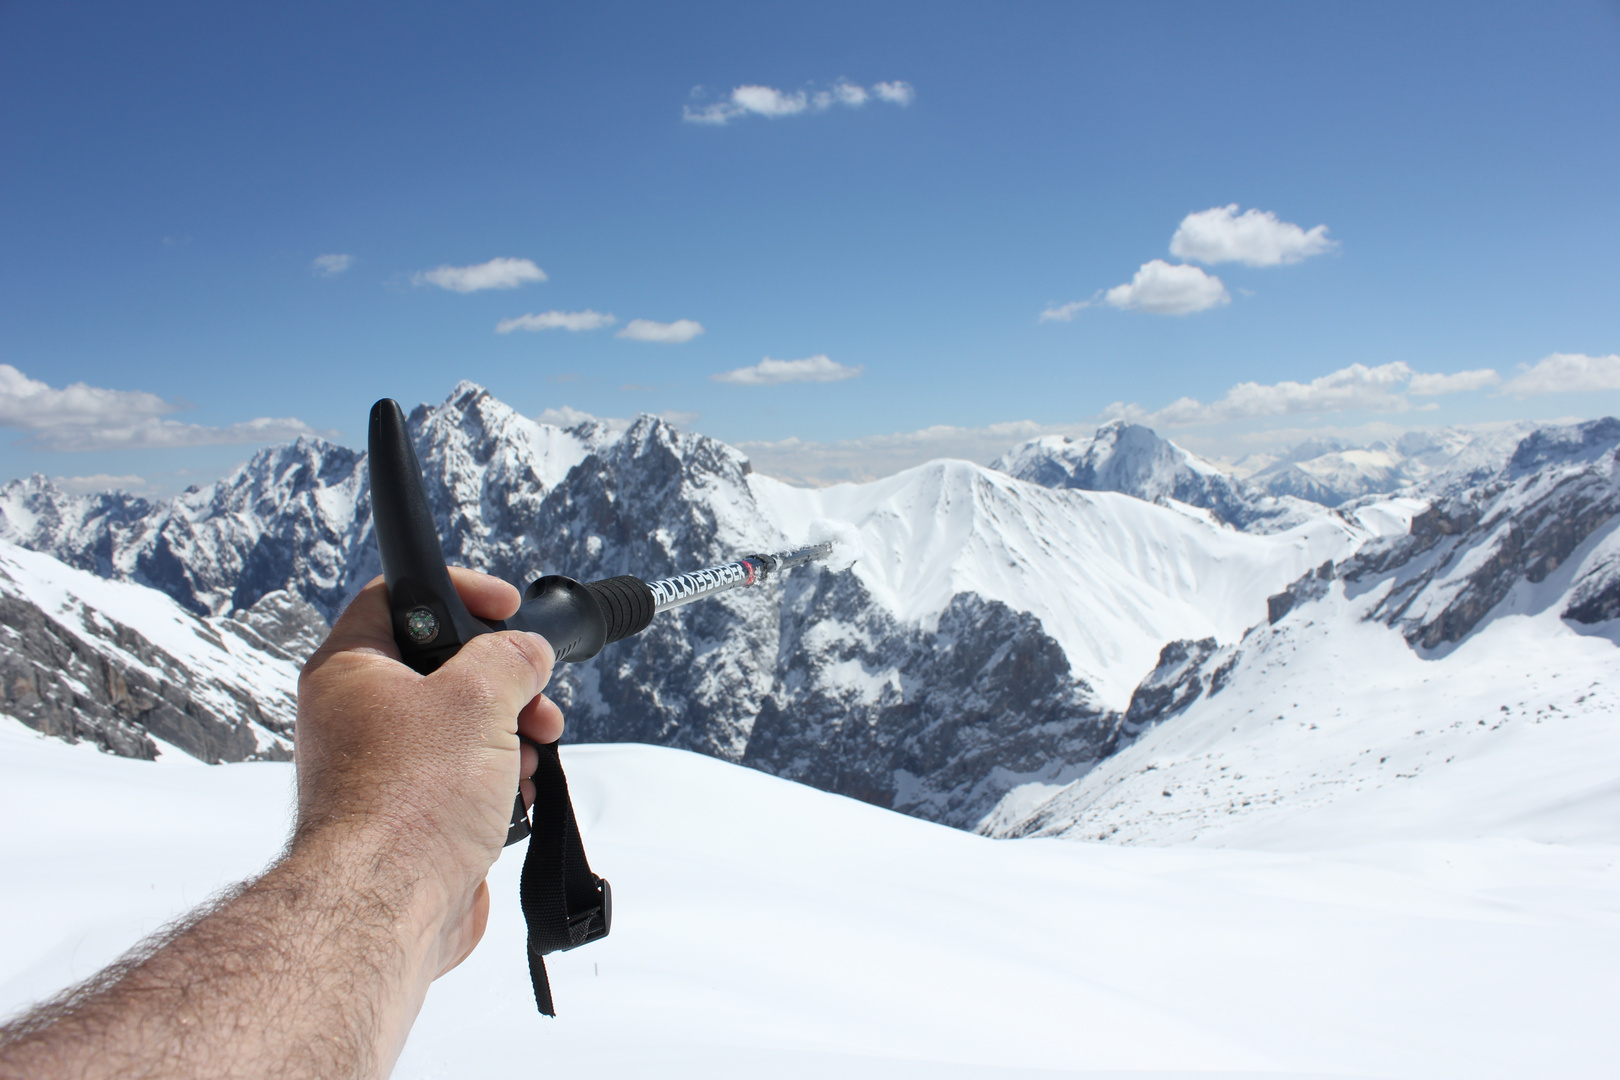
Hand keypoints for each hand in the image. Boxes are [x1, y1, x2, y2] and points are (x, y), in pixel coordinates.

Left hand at [293, 568, 564, 975]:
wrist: (387, 908)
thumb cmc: (410, 801)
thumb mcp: (477, 699)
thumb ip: (510, 657)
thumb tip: (527, 650)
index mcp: (351, 670)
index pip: (396, 596)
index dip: (457, 590)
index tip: (505, 605)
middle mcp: (357, 715)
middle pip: (442, 666)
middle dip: (503, 680)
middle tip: (534, 692)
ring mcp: (382, 769)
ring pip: (460, 725)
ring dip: (509, 732)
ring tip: (529, 750)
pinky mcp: (409, 816)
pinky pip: (463, 779)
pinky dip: (498, 780)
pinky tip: (516, 796)